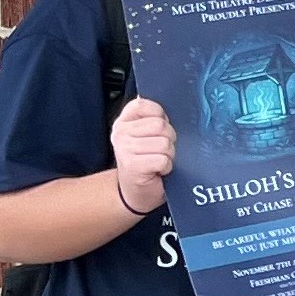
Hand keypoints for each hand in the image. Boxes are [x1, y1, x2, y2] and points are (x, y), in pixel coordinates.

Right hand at [109, 97, 173, 213]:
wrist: (136, 193)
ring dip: (168, 154)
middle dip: (169, 139)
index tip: (158, 131)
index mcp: (124, 121)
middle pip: (160, 125)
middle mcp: (120, 133)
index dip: (161, 116)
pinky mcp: (133, 165)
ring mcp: (124, 149)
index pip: (146, 105)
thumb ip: (155, 118)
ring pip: (164, 143)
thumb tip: (173, 102)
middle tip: (161, 150)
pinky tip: (158, 171)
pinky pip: (163, 159)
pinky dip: (166, 167)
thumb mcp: (149, 136)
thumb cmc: (148, 162)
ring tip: (158, 161)